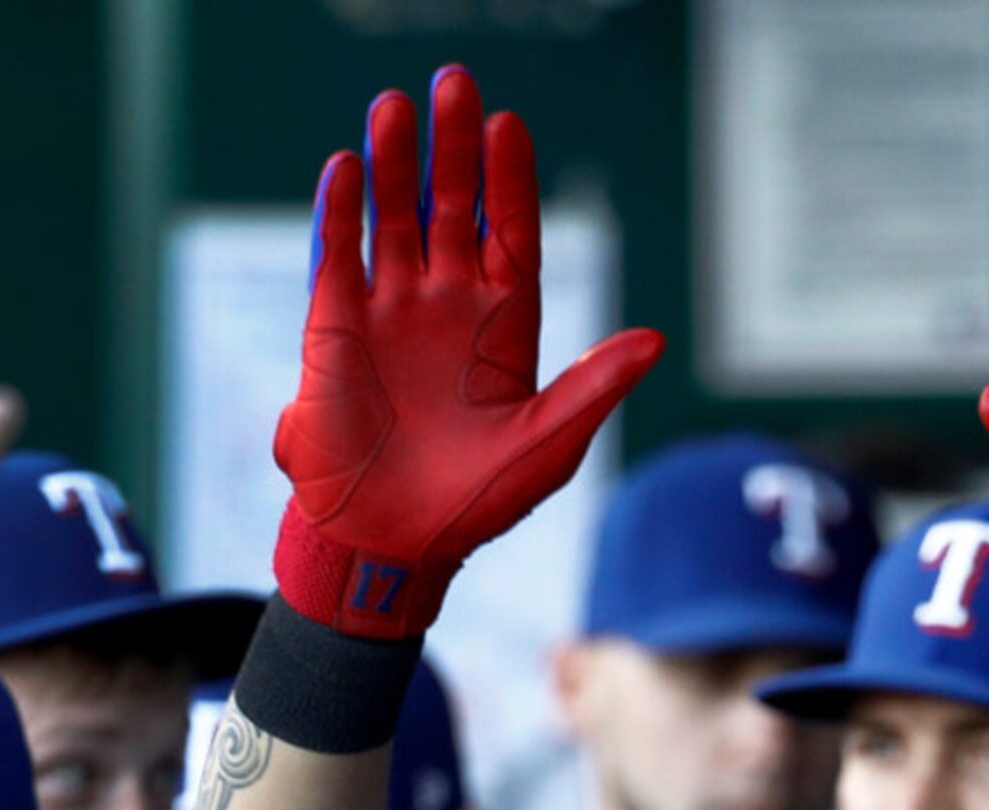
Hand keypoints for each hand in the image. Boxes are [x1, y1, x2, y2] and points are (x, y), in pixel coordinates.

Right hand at [273, 65, 664, 639]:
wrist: (392, 544)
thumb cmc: (474, 504)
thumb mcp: (546, 448)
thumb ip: (592, 389)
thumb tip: (653, 343)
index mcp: (504, 327)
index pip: (511, 234)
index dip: (510, 182)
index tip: (509, 126)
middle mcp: (448, 307)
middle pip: (452, 208)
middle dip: (452, 149)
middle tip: (453, 85)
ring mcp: (391, 314)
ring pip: (394, 221)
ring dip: (392, 165)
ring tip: (394, 109)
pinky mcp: (335, 332)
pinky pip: (339, 260)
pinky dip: (340, 217)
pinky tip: (345, 170)